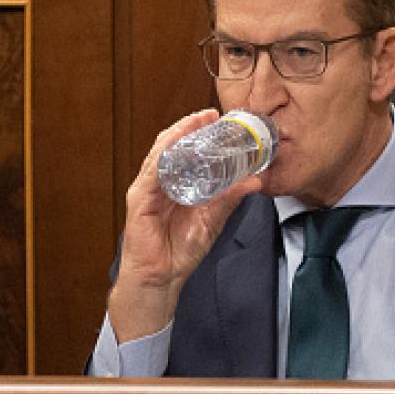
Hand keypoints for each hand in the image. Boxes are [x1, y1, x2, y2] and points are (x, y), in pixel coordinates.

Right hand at [107, 109, 264, 342]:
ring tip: (196, 121)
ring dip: (178, 134)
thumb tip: (255, 180)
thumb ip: (229, 198)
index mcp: (174, 184)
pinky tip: (176, 144)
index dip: (198, 132)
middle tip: (210, 114)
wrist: (161, 279)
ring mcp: (146, 189)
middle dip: (189, 126)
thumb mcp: (212, 220)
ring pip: (160, 152)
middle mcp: (158, 182)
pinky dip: (164, 155)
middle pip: (170, 145)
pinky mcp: (139, 200)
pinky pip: (152, 172)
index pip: (184, 150)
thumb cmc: (179, 251)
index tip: (218, 119)